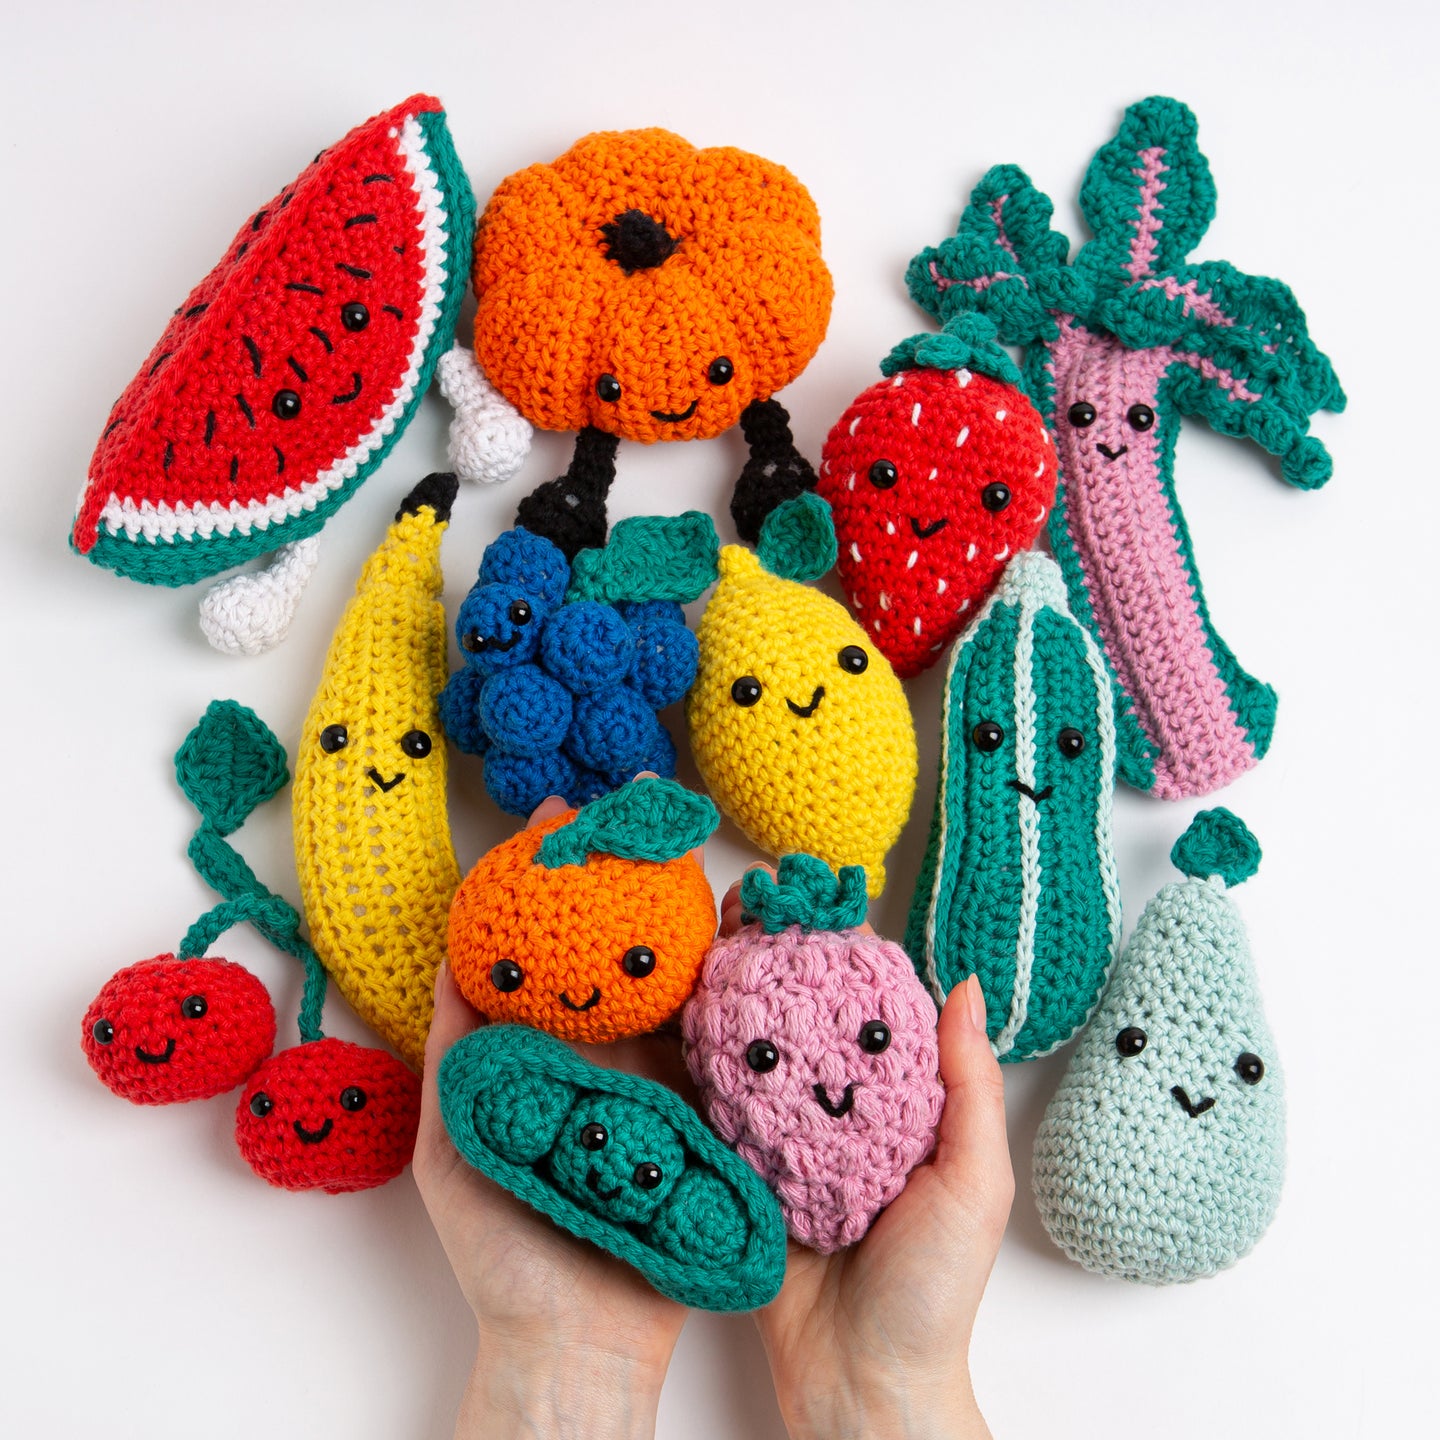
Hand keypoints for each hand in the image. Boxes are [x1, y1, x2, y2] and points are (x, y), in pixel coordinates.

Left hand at [413, 791, 690, 1439]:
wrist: (579, 1344)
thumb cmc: (503, 1248)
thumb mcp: (456, 1144)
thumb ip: (457, 1052)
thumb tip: (453, 958)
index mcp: (543, 1054)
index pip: (551, 948)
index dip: (552, 879)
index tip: (559, 814)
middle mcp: (603, 1055)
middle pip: (620, 947)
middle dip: (630, 874)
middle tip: (645, 803)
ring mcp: (659, 1081)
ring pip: (676, 981)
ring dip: (686, 915)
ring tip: (696, 849)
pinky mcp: (706, 1113)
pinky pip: (720, 1042)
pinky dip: (731, 989)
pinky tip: (743, 936)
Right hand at [720, 873, 1013, 1439]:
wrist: (861, 1384)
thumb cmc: (934, 1290)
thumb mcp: (972, 1182)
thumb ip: (967, 1086)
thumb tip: (967, 985)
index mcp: (897, 1104)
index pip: (868, 1012)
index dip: (843, 956)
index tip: (811, 901)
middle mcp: (837, 1112)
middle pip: (803, 1023)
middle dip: (774, 966)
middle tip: (741, 912)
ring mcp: (783, 1140)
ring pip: (753, 1057)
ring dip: (728, 1004)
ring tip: (699, 947)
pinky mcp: (737, 1173)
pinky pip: (714, 1112)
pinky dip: (695, 1068)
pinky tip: (669, 1021)